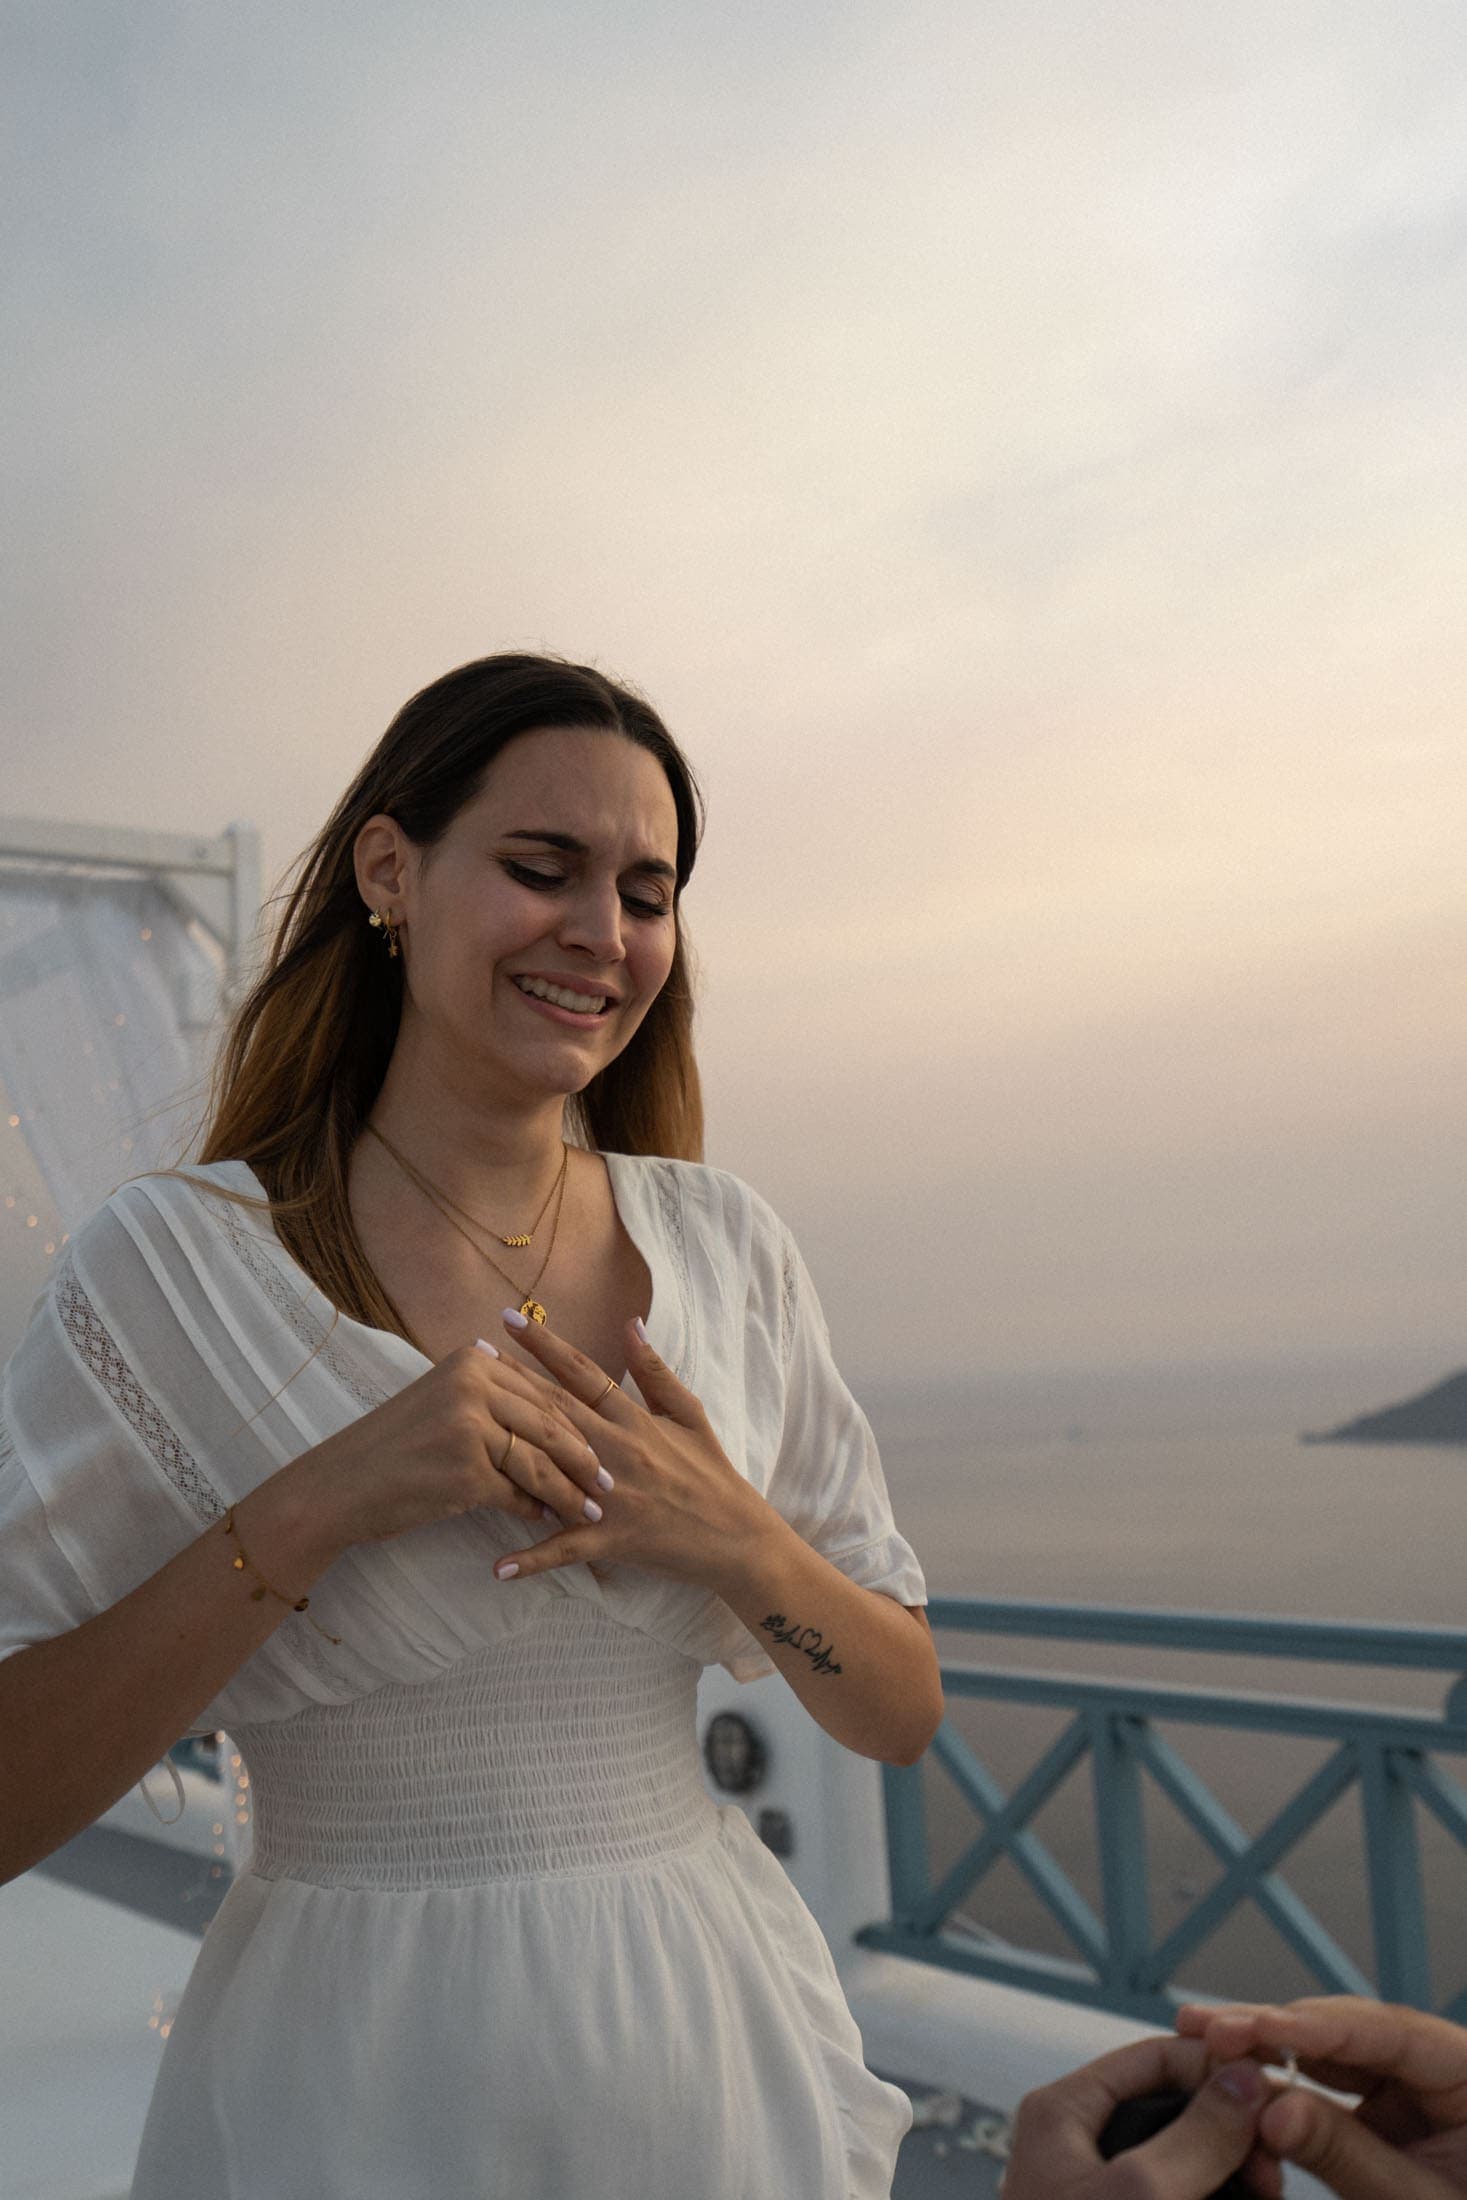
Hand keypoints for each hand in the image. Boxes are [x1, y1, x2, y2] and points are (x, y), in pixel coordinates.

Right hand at [291, 1342, 606, 1552]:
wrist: (341, 1484)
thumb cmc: (395, 1447)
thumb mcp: (442, 1401)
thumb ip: (489, 1397)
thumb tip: (547, 1415)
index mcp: (472, 1362)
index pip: (540, 1392)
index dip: (575, 1421)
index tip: (602, 1444)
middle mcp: (473, 1385)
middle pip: (548, 1422)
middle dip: (583, 1456)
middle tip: (610, 1482)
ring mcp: (469, 1426)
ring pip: (538, 1460)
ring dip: (567, 1489)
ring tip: (589, 1509)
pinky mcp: (466, 1469)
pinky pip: (515, 1492)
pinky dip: (533, 1509)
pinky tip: (545, 1522)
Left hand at [486, 1311, 775, 1590]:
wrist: (736, 1536)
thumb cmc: (711, 1472)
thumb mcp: (690, 1414)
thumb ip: (657, 1372)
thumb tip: (630, 1324)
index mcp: (635, 1420)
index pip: (583, 1373)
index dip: (546, 1344)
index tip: (510, 1319)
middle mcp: (618, 1451)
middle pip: (556, 1410)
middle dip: (511, 1382)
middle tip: (470, 1358)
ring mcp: (613, 1496)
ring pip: (553, 1469)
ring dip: (507, 1455)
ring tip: (467, 1439)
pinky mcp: (614, 1538)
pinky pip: (568, 1549)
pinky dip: (534, 1559)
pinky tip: (498, 1568)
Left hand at [1005, 2034, 1276, 2199]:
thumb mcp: (1141, 2194)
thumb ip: (1197, 2135)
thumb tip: (1245, 2076)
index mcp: (1065, 2112)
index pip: (1154, 2057)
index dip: (1216, 2069)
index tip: (1271, 2095)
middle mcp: (1080, 2141)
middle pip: (1173, 2106)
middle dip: (1231, 2129)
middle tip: (1273, 2169)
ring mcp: (1100, 2188)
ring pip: (1183, 2156)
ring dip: (1231, 2170)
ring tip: (1268, 2195)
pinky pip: (1180, 2194)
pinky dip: (1217, 2198)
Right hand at [1177, 1998, 1466, 2197]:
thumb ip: (1345, 2155)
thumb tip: (1271, 2112)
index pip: (1387, 2033)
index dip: (1314, 2026)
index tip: (1253, 2026)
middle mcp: (1436, 2068)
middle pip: (1347, 2031)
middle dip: (1274, 2029)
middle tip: (1209, 2028)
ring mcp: (1407, 2089)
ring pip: (1327, 2053)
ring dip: (1266, 2051)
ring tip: (1205, 2041)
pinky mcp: (1381, 2113)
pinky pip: (1324, 2088)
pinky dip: (1281, 2088)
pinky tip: (1236, 2076)